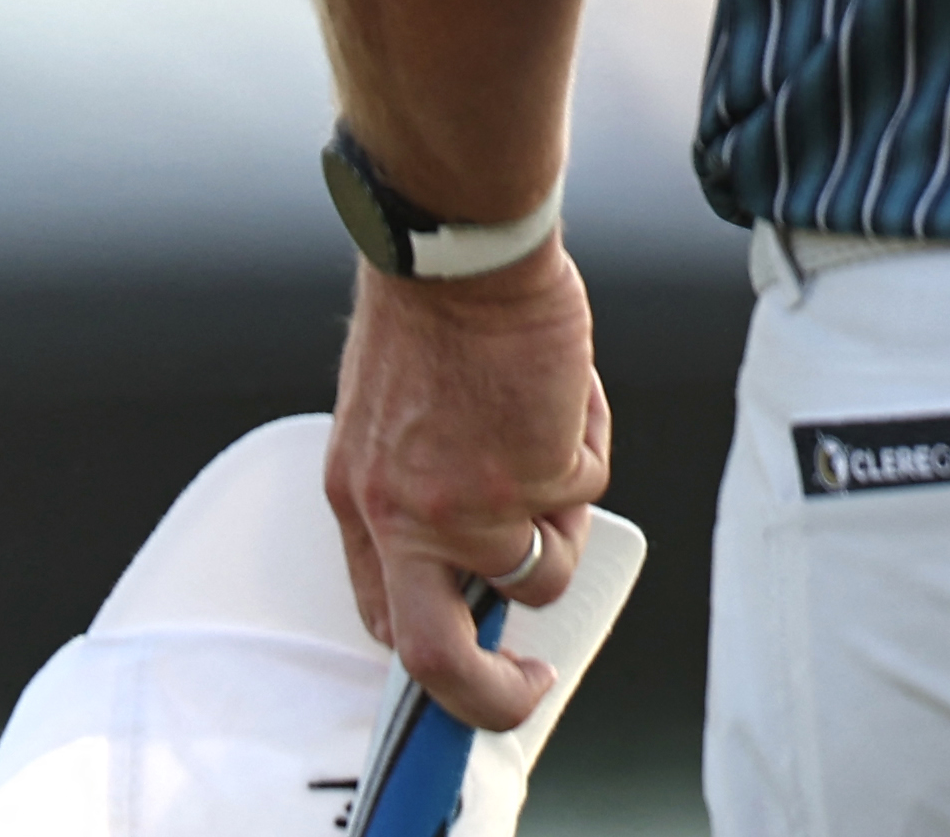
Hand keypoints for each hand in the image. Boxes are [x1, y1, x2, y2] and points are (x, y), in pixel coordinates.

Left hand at [324, 241, 612, 728]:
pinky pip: (589, 488)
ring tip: (552, 431)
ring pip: (546, 564)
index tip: (478, 652)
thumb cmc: (431, 317)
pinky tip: (562, 391)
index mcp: (361, 507)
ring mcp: (473, 504)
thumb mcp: (389, 427)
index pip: (385, 619)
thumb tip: (480, 552)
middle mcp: (408, 520)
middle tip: (528, 686)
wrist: (459, 255)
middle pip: (441, 657)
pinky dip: (589, 442)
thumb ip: (419, 496)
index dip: (437, 649)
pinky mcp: (539, 471)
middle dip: (491, 693)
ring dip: (566, 512)